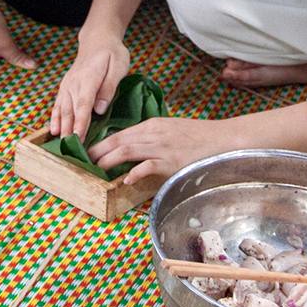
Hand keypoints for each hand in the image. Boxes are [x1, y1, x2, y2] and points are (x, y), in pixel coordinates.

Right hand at [50, 34, 130, 139]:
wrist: (97, 40)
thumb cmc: (112, 53)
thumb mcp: (119, 65)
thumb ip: (109, 86)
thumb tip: (101, 108)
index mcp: (89, 78)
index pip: (84, 104)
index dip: (81, 122)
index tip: (79, 137)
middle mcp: (74, 82)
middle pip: (71, 110)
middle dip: (69, 130)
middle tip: (70, 150)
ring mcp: (67, 85)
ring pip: (63, 109)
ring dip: (61, 127)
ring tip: (61, 145)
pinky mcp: (65, 87)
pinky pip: (58, 104)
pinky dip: (55, 118)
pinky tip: (53, 131)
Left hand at [87, 116, 243, 184]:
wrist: (223, 140)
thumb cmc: (198, 138)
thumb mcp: (171, 131)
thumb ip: (151, 138)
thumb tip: (133, 151)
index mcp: (152, 125)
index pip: (120, 133)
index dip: (101, 143)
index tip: (88, 152)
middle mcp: (154, 133)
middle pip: (118, 140)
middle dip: (98, 152)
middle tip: (84, 162)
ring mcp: (162, 147)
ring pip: (128, 150)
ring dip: (109, 161)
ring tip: (96, 169)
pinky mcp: (172, 161)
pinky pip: (148, 166)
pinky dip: (135, 172)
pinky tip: (126, 180)